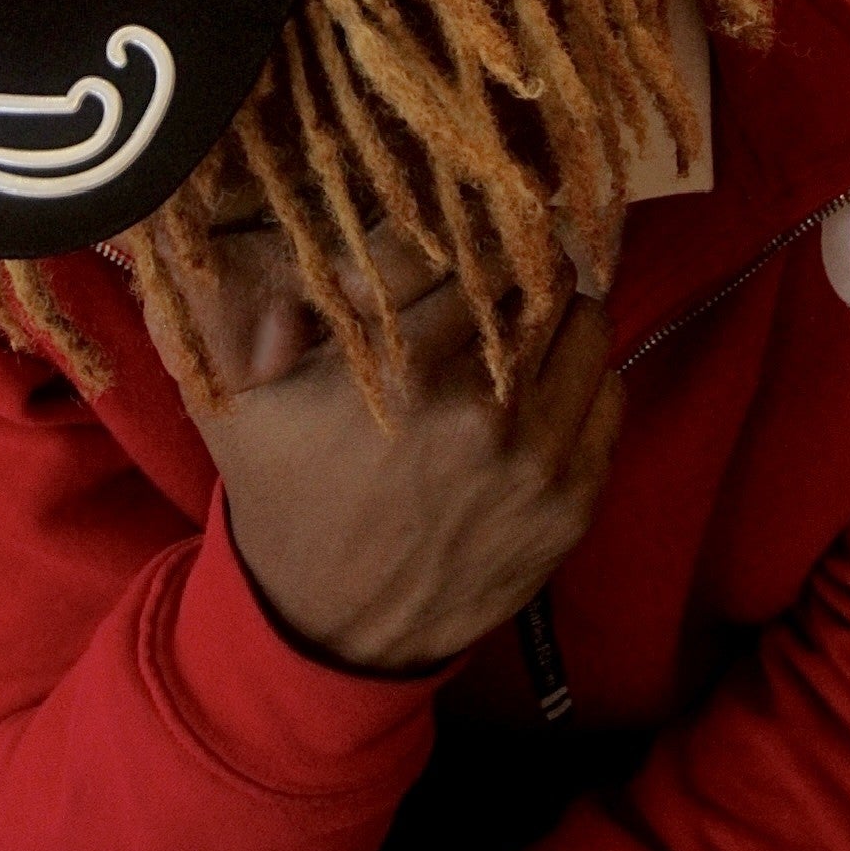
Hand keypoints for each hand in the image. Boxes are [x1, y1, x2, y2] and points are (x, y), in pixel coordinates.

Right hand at [141, 210, 621, 672]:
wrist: (330, 632)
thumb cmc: (285, 494)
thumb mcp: (239, 399)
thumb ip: (249, 306)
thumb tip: (301, 219)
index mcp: (400, 369)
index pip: (468, 241)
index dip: (458, 227)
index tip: (451, 231)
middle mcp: (480, 408)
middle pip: (540, 273)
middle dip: (512, 265)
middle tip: (490, 271)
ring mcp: (536, 458)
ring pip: (586, 323)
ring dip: (555, 316)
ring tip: (517, 329)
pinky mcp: (573, 501)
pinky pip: (610, 392)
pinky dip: (582, 378)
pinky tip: (539, 390)